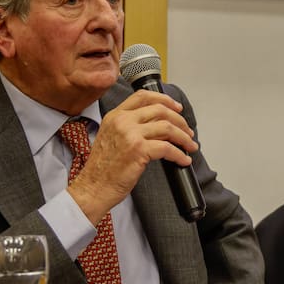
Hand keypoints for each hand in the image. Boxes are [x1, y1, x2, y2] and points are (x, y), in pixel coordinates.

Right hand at [66, 90, 197, 223]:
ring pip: (168, 128)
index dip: (164, 99)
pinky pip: (168, 148)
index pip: (143, 96)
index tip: (177, 107)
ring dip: (183, 137)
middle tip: (188, 131)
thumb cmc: (103, 168)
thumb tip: (159, 125)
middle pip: (160, 110)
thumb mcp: (112, 137)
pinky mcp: (139, 150)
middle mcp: (123, 121)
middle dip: (180, 120)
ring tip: (190, 145)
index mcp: (115, 116)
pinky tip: (183, 160)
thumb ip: (130, 126)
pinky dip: (180, 154)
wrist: (93, 187)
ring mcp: (131, 134)